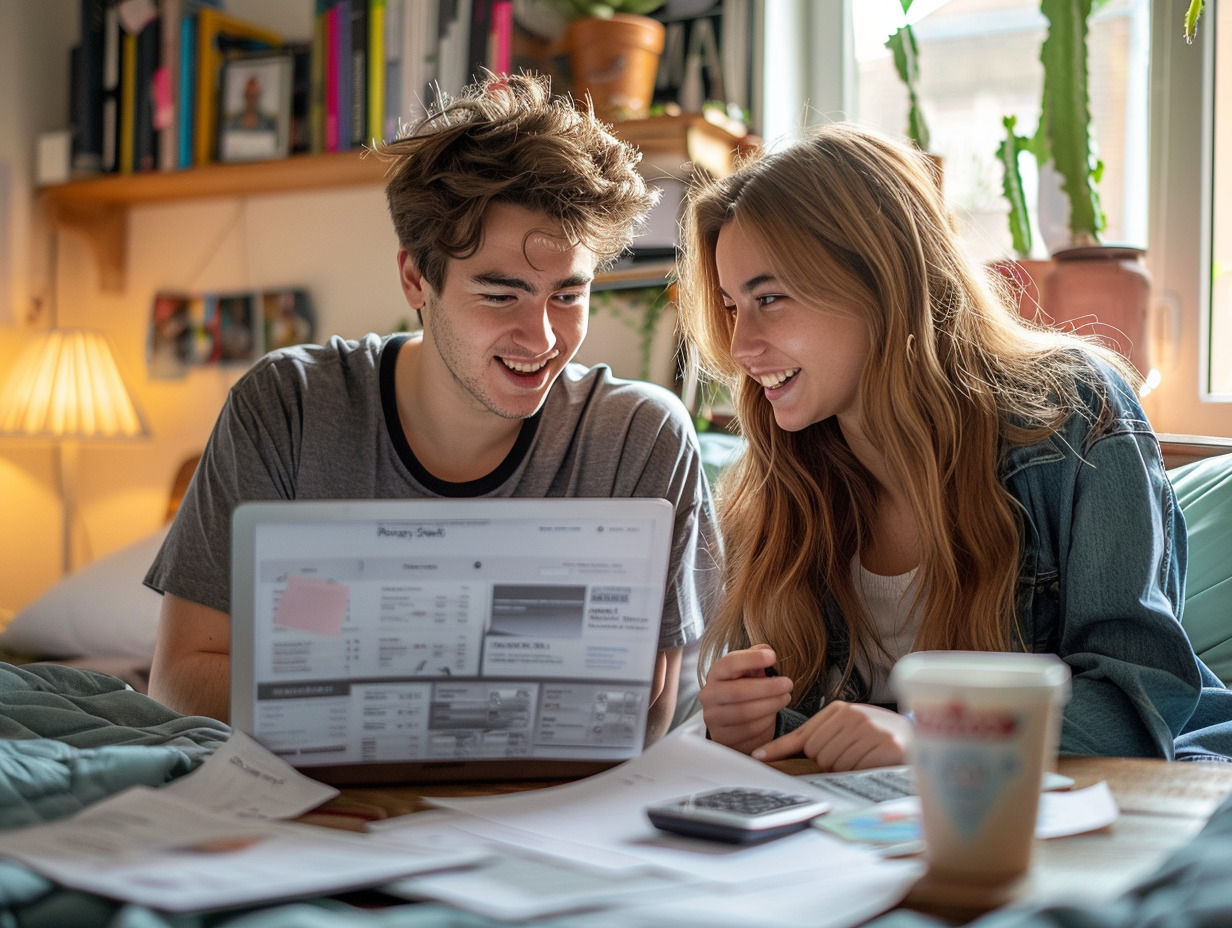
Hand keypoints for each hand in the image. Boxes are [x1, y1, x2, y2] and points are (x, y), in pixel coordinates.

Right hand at [698, 645, 793, 754]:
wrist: (732, 721)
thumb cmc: (744, 689)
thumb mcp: (748, 672)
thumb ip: (755, 658)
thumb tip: (767, 651)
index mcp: (715, 674)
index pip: (730, 663)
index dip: (752, 659)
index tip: (773, 657)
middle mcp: (709, 695)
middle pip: (739, 691)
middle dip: (768, 687)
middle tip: (788, 684)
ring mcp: (713, 718)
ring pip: (745, 713)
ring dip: (771, 705)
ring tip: (785, 698)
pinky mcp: (722, 737)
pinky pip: (748, 730)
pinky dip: (766, 722)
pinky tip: (774, 714)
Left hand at [752, 700, 911, 771]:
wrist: (919, 740)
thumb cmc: (877, 739)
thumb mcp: (845, 731)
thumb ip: (814, 739)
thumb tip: (766, 755)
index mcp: (840, 710)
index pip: (804, 737)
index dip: (781, 749)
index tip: (759, 757)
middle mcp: (853, 716)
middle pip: (818, 754)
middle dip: (831, 763)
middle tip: (853, 757)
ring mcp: (870, 729)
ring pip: (835, 763)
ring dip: (847, 769)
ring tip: (866, 759)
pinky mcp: (886, 746)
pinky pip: (856, 770)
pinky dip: (862, 773)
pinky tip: (874, 763)